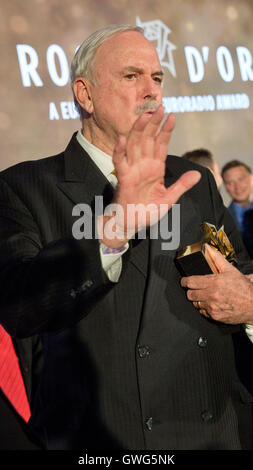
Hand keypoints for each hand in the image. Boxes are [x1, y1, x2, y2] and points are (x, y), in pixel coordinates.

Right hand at [99, 106, 200, 247]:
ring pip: (134, 144)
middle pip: (148, 139)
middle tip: (159, 107)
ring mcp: (133, 170)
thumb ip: (182, 185)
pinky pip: (120, 162)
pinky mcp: (124, 178)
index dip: (166, 130)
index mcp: (155, 168)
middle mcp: (144, 165)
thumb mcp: (169, 198)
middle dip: (153, 123)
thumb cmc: (148, 211)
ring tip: (145, 115)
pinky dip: (120, 151)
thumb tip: (199, 174)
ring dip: (139, 129)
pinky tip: (122, 139)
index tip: (172, 116)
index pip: (161, 144)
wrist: (132, 224)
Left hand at [181, 244, 252, 323]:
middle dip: (191, 290)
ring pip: (195, 303)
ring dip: (198, 299)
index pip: (190, 282)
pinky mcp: (215, 316)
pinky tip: (212, 303)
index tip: (184, 281)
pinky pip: (202, 312)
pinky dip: (205, 308)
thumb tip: (207, 248)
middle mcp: (212, 295)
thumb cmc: (243, 288)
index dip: (184, 281)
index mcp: (214, 283)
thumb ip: (216, 258)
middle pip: (190, 294)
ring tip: (207, 295)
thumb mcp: (230, 270)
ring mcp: (212, 307)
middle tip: (196, 288)